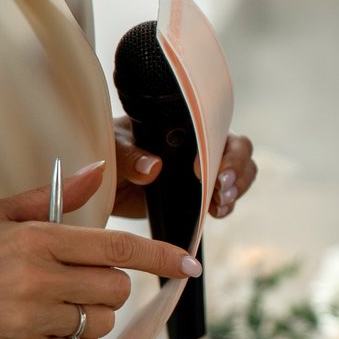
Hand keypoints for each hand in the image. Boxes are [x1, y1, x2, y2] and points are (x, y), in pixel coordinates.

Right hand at [0, 161, 201, 338]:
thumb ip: (54, 198)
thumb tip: (97, 170)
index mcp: (38, 241)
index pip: (118, 249)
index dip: (161, 257)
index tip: (189, 264)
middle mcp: (40, 280)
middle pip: (116, 288)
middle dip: (108, 287)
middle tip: (77, 283)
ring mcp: (34, 320)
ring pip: (103, 321)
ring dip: (92, 316)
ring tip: (55, 308)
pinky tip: (51, 332)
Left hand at [109, 117, 257, 219]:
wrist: (99, 187)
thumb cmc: (106, 156)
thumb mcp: (113, 151)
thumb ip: (130, 156)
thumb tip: (153, 167)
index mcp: (183, 126)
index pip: (218, 128)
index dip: (221, 148)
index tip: (204, 169)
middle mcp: (199, 145)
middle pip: (239, 150)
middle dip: (237, 170)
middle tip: (221, 189)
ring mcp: (203, 170)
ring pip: (239, 174)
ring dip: (236, 189)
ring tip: (220, 204)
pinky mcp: (200, 195)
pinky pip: (226, 198)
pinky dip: (227, 206)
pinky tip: (217, 212)